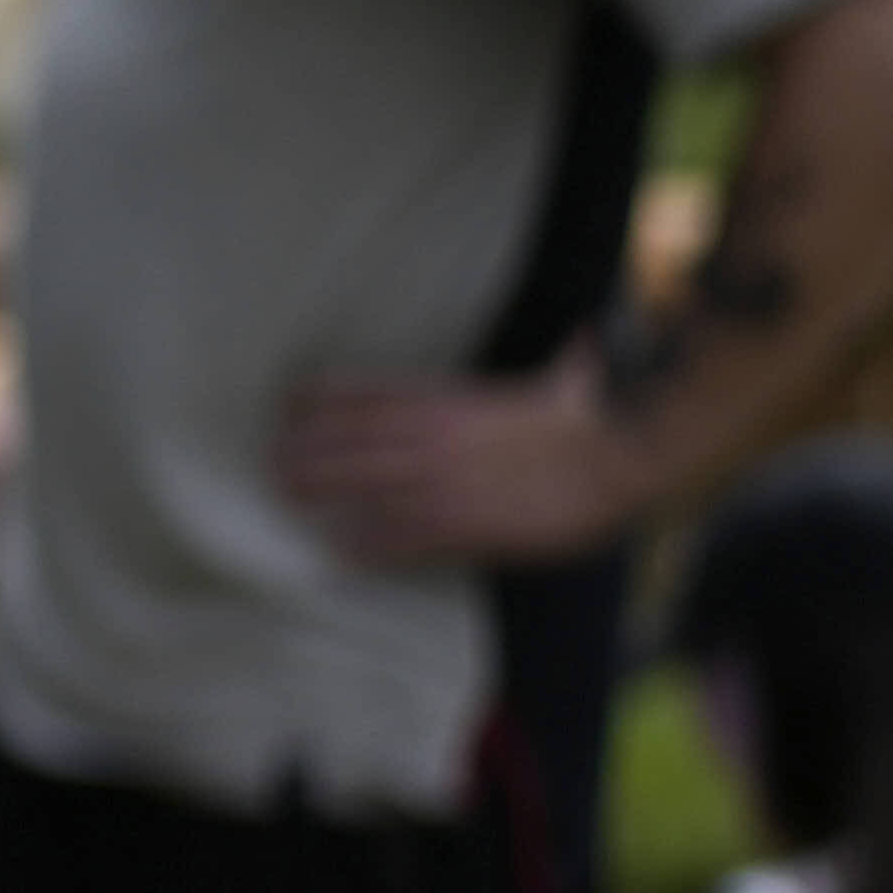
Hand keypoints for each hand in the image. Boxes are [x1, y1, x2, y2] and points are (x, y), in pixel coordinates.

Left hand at [276, 367, 647, 575]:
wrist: (623, 461)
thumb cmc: (594, 426)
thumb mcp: (564, 384)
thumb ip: (557, 365)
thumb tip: (586, 338)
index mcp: (448, 401)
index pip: (361, 392)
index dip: (315, 399)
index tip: (286, 406)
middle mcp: (432, 436)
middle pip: (340, 437)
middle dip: (300, 449)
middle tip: (269, 463)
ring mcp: (441, 479)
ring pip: (354, 484)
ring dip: (316, 491)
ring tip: (283, 497)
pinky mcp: (460, 522)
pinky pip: (394, 537)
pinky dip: (364, 546)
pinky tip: (339, 555)